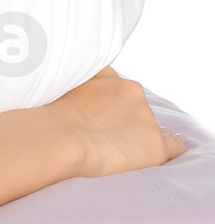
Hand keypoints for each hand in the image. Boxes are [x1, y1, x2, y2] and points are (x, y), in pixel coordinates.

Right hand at [43, 65, 187, 177]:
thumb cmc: (49, 117)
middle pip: (133, 104)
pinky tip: (166, 148)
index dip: (108, 101)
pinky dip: (172, 146)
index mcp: (107, 75)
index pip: (114, 87)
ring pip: (149, 125)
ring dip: (137, 133)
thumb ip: (75, 88)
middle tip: (102, 132)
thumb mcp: (58, 87)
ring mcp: (145, 118)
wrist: (58, 139)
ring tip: (116, 147)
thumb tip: (76, 98)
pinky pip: (174, 144)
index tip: (97, 113)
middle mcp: (131, 91)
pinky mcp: (155, 145)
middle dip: (123, 116)